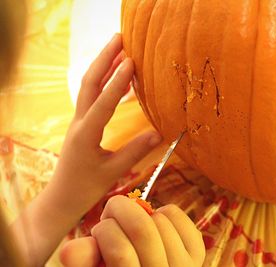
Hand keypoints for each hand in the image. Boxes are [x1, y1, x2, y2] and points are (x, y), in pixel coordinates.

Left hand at [50, 33, 160, 215]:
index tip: (130, 61)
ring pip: (88, 86)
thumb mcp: (112, 172)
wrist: (62, 196)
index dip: (117, 83)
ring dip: (103, 65)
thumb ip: (135, 152)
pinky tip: (115, 75)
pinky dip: (104, 81)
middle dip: (104, 58)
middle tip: (120, 38)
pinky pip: (92, 95)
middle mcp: (79, 122)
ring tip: (120, 49)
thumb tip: (159, 134)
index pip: (103, 103)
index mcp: (86, 134)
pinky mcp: (82, 123)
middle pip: (89, 83)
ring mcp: (78, 121)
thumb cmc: (86, 187)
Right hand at [60, 196, 205, 266]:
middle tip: (114, 216)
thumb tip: (68, 250)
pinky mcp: (197, 252)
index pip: (120, 252)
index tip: (100, 232)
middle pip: (142, 228)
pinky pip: (176, 215)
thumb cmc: (118, 266)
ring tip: (134, 229)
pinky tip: (156, 226)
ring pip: (160, 220)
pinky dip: (163, 213)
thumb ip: (85, 260)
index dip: (103, 231)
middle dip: (121, 210)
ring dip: (141, 215)